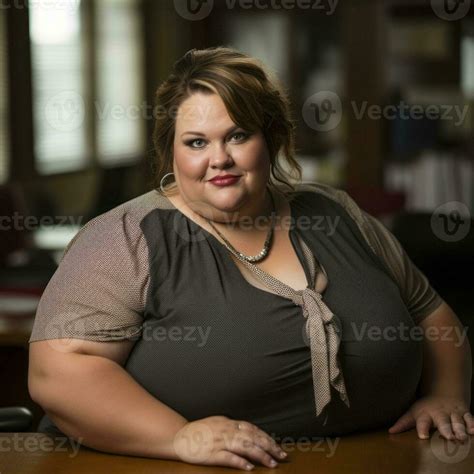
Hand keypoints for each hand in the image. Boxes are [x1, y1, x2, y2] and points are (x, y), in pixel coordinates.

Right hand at [172, 415, 287, 470]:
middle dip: (269, 446)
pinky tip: (249, 467)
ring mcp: (219, 442)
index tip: (278, 446)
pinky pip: (228, 458)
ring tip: (271, 463)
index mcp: (228, 423)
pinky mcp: (212, 454)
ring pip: (244, 446)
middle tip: (282, 455)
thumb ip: (232, 426)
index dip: (267, 437)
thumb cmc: (198, 431)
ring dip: (260, 455)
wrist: (179, 437)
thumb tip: (247, 430)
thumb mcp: (218, 422)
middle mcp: (226, 431)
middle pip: (252, 437)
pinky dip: (239, 462)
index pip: (253, 429)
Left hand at [388, 395, 473, 440]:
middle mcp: (440, 414)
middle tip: (448, 437)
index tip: (423, 436)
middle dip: (446, 429)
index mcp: (426, 414)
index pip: (422, 422)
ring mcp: (452, 413)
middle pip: (443, 422)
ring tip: (461, 438)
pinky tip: (473, 431)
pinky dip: (472, 424)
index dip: (422, 428)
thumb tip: (390, 432)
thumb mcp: (413, 413)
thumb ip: (403, 423)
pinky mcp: (464, 414)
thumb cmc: (426, 408)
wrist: (442, 393)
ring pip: (457, 422)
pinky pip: (469, 419)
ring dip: (460, 429)